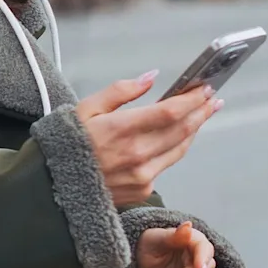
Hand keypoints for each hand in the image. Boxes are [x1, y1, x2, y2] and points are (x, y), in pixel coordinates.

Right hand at [75, 72, 223, 205]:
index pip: (171, 111)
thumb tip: (150, 77)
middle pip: (183, 129)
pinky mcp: (143, 189)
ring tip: (204, 113)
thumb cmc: (66, 144)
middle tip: (213, 98)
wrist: (53, 186)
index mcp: (121, 130)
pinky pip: (166, 164)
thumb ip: (120, 91)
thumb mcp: (84, 109)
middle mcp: (137, 154)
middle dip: (202, 111)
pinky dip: (176, 147)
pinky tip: (179, 136)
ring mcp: (142, 175)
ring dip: (195, 128)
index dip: (193, 98)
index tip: (205, 87)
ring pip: (180, 148)